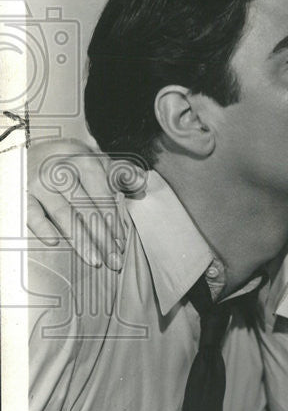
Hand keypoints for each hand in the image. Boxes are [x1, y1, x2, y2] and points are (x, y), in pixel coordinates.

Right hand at [27, 139, 135, 269]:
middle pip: (86, 209)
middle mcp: (60, 170)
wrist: (35, 150)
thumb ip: (122, 173)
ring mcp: (39, 182)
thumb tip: (142, 184)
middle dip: (103, 237)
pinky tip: (55, 242)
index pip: (103, 196)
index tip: (122, 243)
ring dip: (80, 239)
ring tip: (95, 259)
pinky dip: (41, 227)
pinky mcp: (22, 193)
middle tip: (114, 260)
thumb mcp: (98, 161)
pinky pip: (30, 213)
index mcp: (84, 161)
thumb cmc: (74, 162)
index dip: (114, 221)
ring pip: (63, 214)